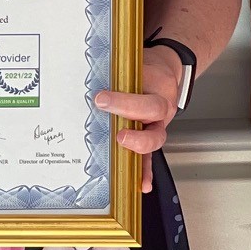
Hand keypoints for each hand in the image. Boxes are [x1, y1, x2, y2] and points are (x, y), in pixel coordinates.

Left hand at [95, 46, 183, 193]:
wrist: (164, 72)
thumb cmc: (146, 70)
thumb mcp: (136, 65)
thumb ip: (118, 74)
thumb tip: (85, 78)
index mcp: (158, 89)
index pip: (145, 94)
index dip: (125, 100)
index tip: (101, 99)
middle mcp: (161, 109)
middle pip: (153, 112)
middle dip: (129, 112)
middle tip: (105, 109)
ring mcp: (157, 127)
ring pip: (154, 140)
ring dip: (139, 147)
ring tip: (123, 144)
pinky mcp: (149, 140)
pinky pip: (150, 157)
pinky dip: (145, 171)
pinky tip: (142, 184)